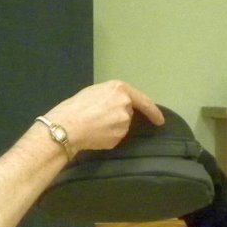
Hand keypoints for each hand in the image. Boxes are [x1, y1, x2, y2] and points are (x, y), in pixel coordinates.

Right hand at [41, 81, 160, 157]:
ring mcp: (124, 122)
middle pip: (129, 113)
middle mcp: (125, 104)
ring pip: (122, 126)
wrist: (66, 126)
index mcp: (120, 89)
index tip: (160, 120)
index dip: (153, 112)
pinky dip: (109, 137)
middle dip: (119, 117)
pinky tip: (95, 134)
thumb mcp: (94, 92)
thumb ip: (110, 96)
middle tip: (99, 119)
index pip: (143, 101)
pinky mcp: (119, 136)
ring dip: (113, 127)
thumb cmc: (75, 106)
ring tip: (93, 126)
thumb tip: (117, 103)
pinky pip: (116, 137)